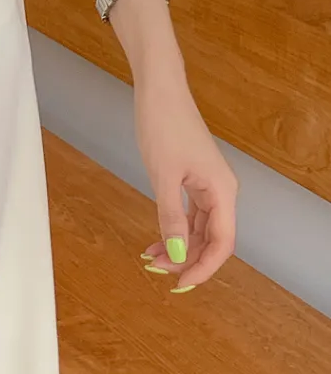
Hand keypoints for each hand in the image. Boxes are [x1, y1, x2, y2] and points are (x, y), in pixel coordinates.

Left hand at [133, 59, 237, 289]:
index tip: (180, 284)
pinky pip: (190, 218)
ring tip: (150, 258)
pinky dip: (175, 233)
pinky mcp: (194, 183)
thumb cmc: (164, 124)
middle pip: (212, 242)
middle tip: (155, 269)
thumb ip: (172, 218)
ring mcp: (208, 188)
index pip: (222, 244)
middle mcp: (221, 192)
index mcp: (222, 191)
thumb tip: (178, 254)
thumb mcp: (164, 177)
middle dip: (186, 260)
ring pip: (200, 233)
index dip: (204, 268)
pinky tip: (157, 243)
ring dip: (178, 250)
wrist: (160, 90)